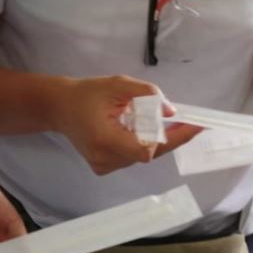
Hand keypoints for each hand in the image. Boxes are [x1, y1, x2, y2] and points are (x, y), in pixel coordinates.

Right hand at [54, 77, 200, 175]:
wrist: (60, 107)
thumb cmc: (87, 93)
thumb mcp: (117, 84)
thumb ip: (146, 93)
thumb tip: (171, 111)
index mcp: (105, 139)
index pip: (146, 149)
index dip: (168, 137)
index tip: (192, 125)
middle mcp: (104, 159)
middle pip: (148, 153)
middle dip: (163, 135)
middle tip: (182, 120)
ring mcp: (103, 167)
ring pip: (141, 156)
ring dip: (149, 138)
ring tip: (138, 117)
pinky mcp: (103, 168)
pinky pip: (131, 158)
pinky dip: (138, 143)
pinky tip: (130, 128)